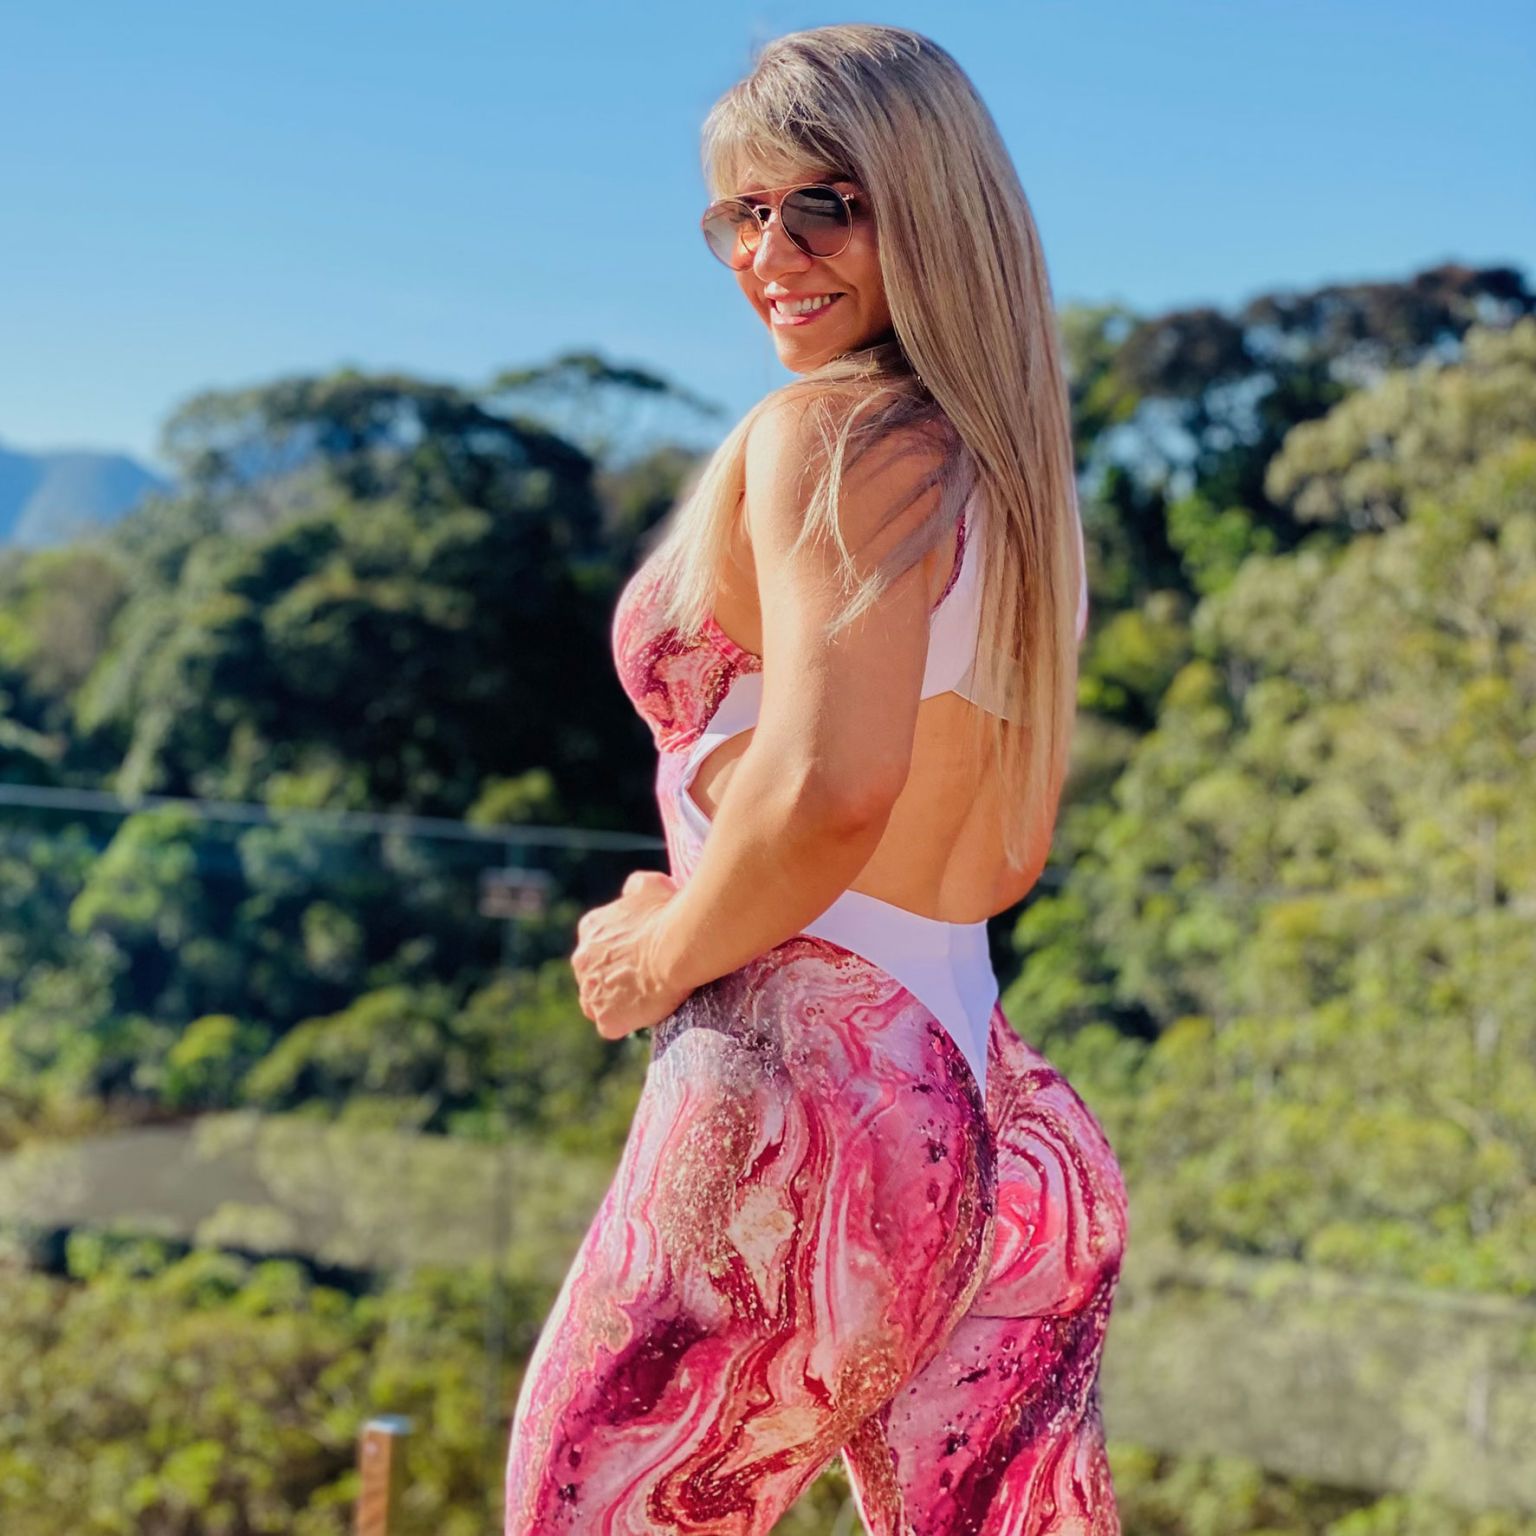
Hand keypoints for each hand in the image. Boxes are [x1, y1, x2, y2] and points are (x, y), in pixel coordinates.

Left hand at [573, 870, 693, 1040]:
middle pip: (593, 976)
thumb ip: (635, 888)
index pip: (597, 946)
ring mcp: (591, 993)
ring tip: (645, 1000)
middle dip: (612, 979)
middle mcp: (582, 961)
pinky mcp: (607, 1020)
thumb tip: (631, 891)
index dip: (618, 953)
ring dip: (616, 1003)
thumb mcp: (650, 885)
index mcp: (590, 928)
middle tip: (643, 979)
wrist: (675, 946)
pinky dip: (627, 1022)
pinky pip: (612, 1026)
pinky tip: (646, 1013)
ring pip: (598, 1004)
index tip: (638, 956)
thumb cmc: (666, 914)